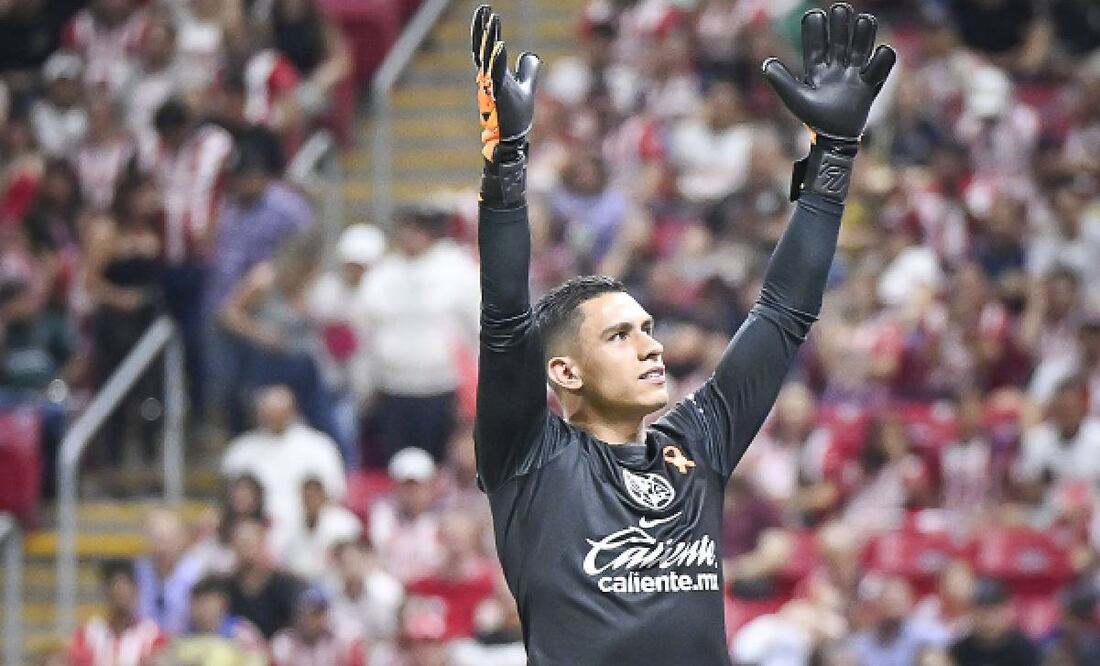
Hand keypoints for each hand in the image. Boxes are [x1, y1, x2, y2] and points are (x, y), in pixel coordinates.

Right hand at [471, 4, 540, 161]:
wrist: (511, 140)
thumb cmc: (515, 116)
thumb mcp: (526, 88)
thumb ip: (528, 71)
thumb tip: (530, 55)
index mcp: (494, 75)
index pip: (487, 47)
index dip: (486, 29)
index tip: (487, 11)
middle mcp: (489, 79)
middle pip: (483, 48)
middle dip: (483, 28)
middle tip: (484, 9)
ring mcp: (491, 88)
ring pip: (487, 59)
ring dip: (489, 39)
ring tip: (491, 20)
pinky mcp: (497, 97)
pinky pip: (495, 75)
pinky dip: (496, 60)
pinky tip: (499, 45)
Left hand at [762, 2, 895, 141]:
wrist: (834, 140)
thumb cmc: (814, 118)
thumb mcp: (796, 99)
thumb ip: (782, 81)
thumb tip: (767, 63)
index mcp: (817, 67)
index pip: (816, 41)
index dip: (815, 27)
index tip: (814, 15)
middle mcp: (837, 65)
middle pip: (841, 36)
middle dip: (841, 21)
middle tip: (841, 9)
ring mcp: (855, 73)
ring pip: (862, 44)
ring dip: (864, 32)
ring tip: (863, 21)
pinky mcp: (870, 83)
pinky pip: (882, 64)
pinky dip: (883, 57)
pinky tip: (878, 54)